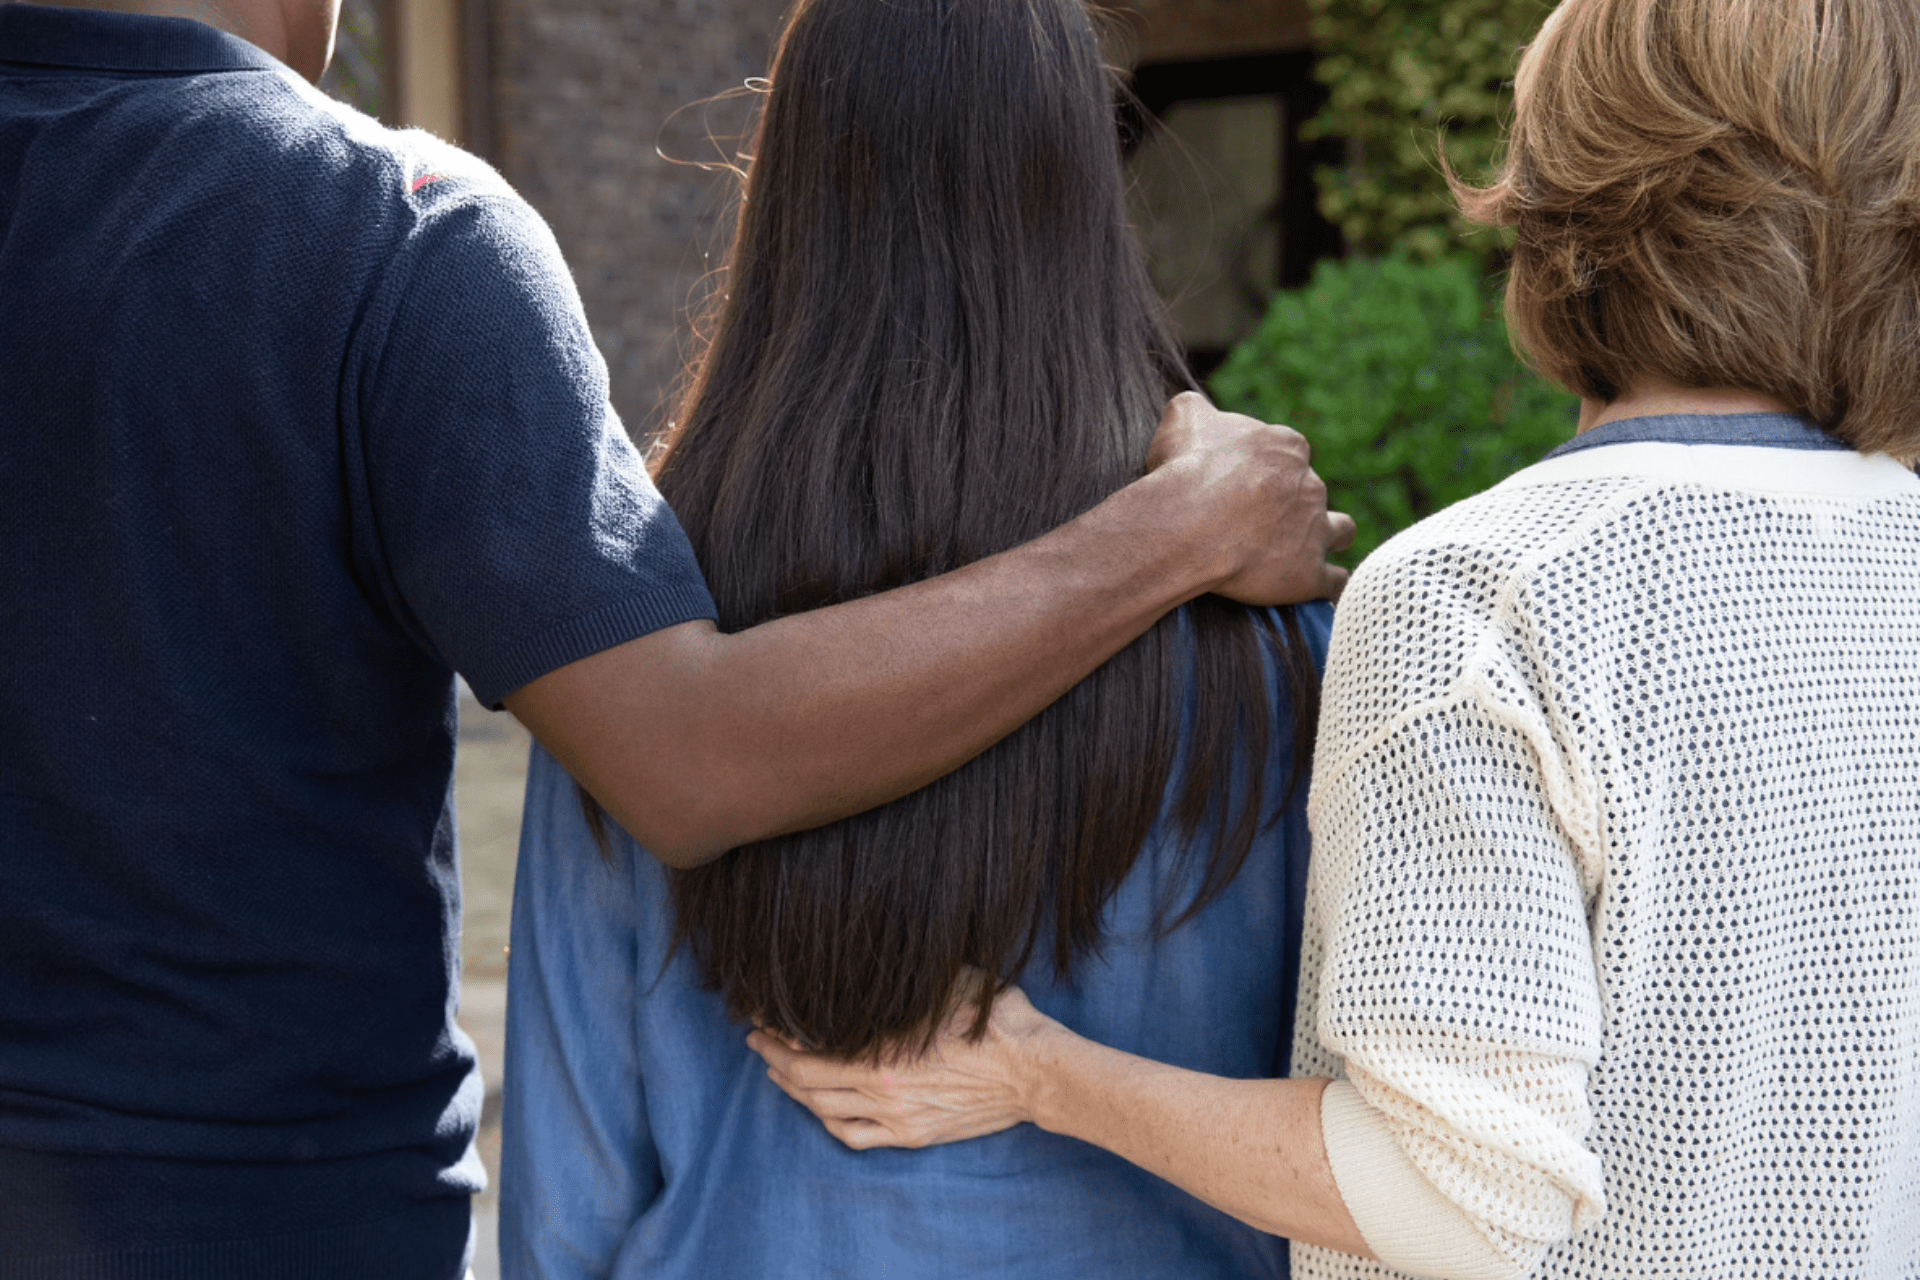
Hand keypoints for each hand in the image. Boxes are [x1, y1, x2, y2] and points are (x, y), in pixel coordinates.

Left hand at [747, 982, 1056, 1149]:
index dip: (778, 1035)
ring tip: (778, 1073)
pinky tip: (818, 1108)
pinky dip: (827, 1121)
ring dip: (794, 1092)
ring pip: (824, 1111)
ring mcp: (895, 1118)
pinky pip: (853, 1136)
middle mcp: (881, 1090)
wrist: (1033, 1070)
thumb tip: (864, 965)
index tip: (761, 1018)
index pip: (809, 1048)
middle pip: (806, 1082)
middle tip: (757, 1042)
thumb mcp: (943, 984)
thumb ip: (898, 985)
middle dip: (774, 1061)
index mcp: (883, 1052)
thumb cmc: (993, 1018)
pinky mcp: (911, 1135)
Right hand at [1146, 391, 1354, 603]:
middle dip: (1290, 505)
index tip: (1244, 486)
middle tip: (1255, 523)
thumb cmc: (1184, 471)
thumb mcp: (1183, 420)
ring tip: (1302, 551)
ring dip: (1327, 537)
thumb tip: (1197, 409)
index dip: (1268, 471)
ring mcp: (1316, 530)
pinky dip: (1328, 584)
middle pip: (1311, 492)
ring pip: (1341, 530)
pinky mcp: (1311, 573)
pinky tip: (1315, 588)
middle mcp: (1311, 484)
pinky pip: (1335, 581)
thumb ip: (1196, 409)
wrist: (1186, 526)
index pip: (1290, 454)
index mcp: (1288, 446)